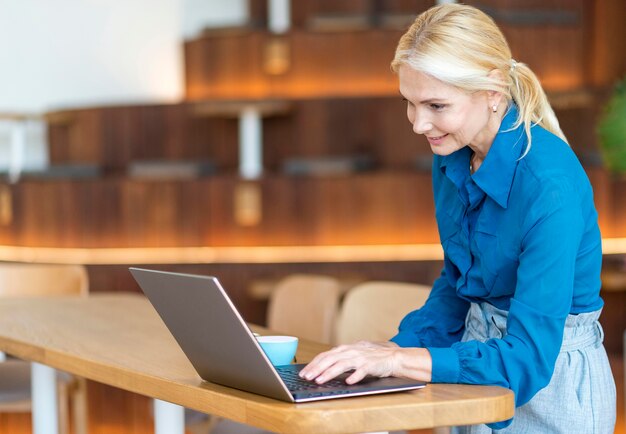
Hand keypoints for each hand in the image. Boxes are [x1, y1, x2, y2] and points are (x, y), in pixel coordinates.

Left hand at [299, 341, 430, 384]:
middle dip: (316, 368)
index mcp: (344, 349)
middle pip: (329, 359)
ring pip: (341, 364)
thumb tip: (322, 366)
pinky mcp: (370, 365)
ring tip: (320, 380)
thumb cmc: (370, 357)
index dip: (313, 364)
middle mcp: (350, 351)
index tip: (303, 373)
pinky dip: (354, 376)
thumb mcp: (352, 355)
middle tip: (306, 377)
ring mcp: (360, 357)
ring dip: (329, 372)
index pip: (324, 355)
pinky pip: (361, 371)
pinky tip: (348, 382)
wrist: (392, 356)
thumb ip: (339, 359)